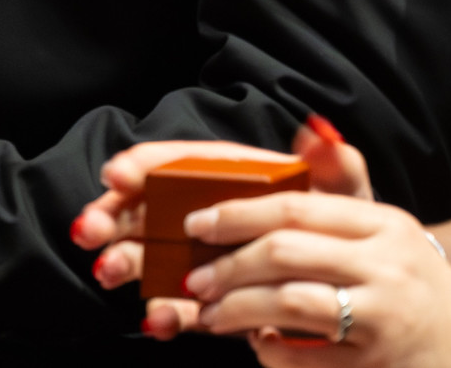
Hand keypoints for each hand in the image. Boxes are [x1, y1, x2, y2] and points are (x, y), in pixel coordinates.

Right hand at [72, 117, 373, 338]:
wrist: (361, 292)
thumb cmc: (345, 234)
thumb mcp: (345, 199)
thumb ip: (333, 165)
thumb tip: (320, 130)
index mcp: (235, 181)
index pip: (181, 163)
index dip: (145, 164)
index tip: (117, 172)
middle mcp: (210, 216)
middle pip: (151, 207)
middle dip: (115, 215)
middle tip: (89, 229)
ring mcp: (205, 260)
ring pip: (153, 256)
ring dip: (125, 262)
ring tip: (107, 271)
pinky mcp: (213, 304)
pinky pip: (182, 308)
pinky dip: (166, 314)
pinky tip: (157, 320)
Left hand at [183, 192, 450, 367]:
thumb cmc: (422, 288)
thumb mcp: (389, 231)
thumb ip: (342, 185)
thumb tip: (309, 129)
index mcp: (384, 225)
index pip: (295, 207)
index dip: (236, 214)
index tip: (196, 223)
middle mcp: (386, 265)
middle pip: (283, 253)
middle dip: (226, 265)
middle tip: (193, 276)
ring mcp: (385, 317)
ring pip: (288, 304)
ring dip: (236, 309)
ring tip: (209, 314)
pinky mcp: (378, 365)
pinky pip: (307, 357)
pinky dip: (271, 351)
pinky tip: (258, 345)